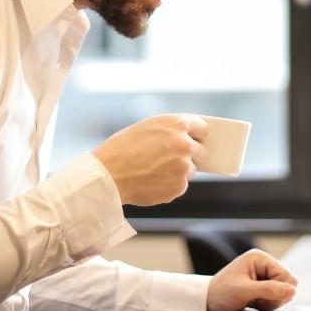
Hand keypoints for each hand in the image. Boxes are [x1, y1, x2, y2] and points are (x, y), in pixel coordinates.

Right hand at [92, 114, 208, 205]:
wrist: (108, 175)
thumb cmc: (121, 150)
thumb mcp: (146, 129)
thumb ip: (169, 132)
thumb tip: (187, 140)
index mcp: (176, 124)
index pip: (202, 127)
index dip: (198, 134)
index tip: (197, 139)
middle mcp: (185, 144)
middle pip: (201, 151)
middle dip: (191, 155)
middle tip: (174, 159)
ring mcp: (184, 167)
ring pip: (190, 170)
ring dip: (178, 172)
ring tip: (153, 171)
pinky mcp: (179, 186)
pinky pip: (180, 186)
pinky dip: (169, 186)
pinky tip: (150, 182)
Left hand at [206, 249, 297, 310]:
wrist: (207, 302)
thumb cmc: (221, 293)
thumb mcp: (244, 291)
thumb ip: (269, 290)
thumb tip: (292, 290)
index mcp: (260, 258)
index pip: (286, 276)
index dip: (278, 290)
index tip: (261, 297)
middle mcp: (263, 265)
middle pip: (288, 284)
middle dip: (275, 296)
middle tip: (257, 301)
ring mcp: (264, 276)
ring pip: (283, 292)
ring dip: (271, 302)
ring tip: (253, 302)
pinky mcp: (262, 287)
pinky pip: (276, 298)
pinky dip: (268, 304)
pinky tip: (254, 304)